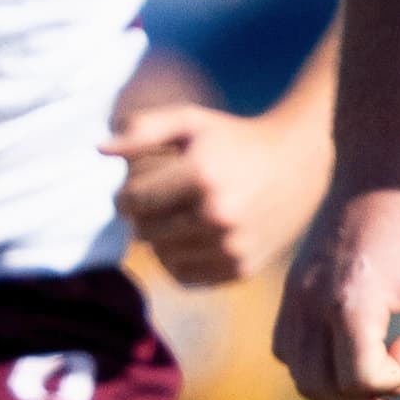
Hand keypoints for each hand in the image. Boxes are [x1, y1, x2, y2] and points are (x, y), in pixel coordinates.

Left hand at [104, 89, 329, 286]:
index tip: (134, 190)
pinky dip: (180, 262)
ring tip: (175, 221)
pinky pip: (187, 277)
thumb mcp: (191, 122)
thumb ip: (143, 130)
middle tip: (158, 204)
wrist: (300, 163)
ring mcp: (232, 247)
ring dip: (161, 241)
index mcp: (201, 177)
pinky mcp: (242, 268)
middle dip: (144, 218)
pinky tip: (190, 240)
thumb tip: (100, 150)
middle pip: (145, 233)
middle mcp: (217, 216)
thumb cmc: (236, 138)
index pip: (132, 202)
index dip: (124, 197)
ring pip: (163, 258)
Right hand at [275, 181, 399, 399]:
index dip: (397, 381)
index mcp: (351, 298)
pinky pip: (290, 352)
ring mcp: (296, 299)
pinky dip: (320, 368)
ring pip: (303, 376)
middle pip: (323, 388)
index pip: (360, 379)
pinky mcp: (291, 295)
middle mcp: (312, 302)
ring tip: (382, 387)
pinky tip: (356, 357)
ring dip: (343, 395)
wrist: (378, 172)